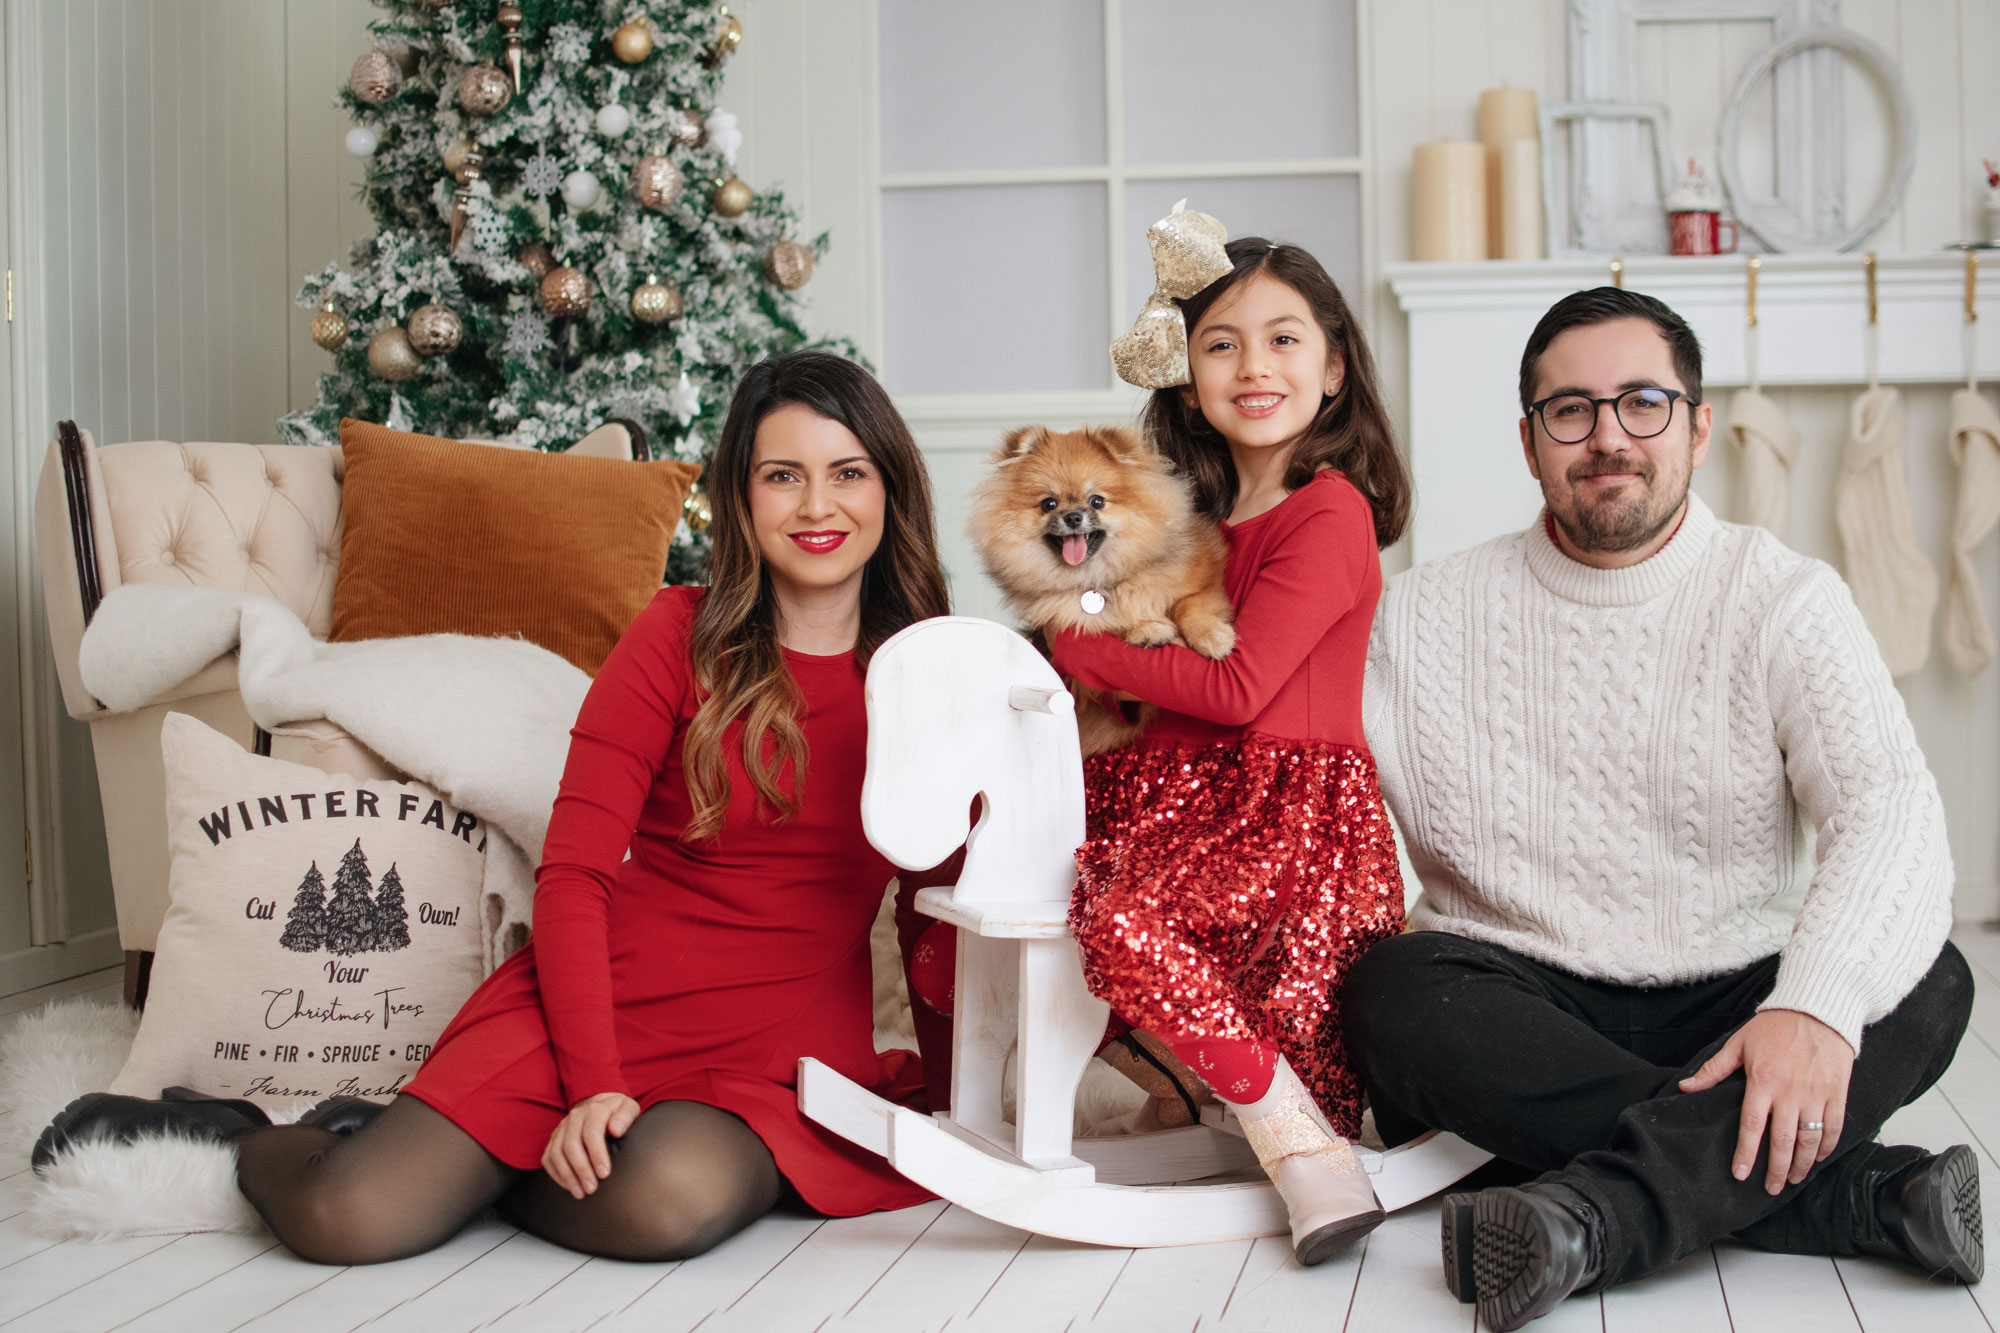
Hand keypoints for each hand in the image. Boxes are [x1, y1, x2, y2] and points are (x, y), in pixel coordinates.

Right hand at [542, 1092, 640, 1199]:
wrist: (599, 1104)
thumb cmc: (617, 1112)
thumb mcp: (628, 1108)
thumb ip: (626, 1117)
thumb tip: (616, 1130)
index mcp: (594, 1110)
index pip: (592, 1132)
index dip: (597, 1154)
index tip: (604, 1174)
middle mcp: (575, 1117)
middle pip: (571, 1145)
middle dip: (581, 1169)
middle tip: (592, 1188)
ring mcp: (562, 1128)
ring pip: (556, 1153)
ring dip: (567, 1175)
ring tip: (580, 1193)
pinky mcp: (554, 1138)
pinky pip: (548, 1157)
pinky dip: (556, 1174)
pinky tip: (569, 1186)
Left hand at [1679, 1009, 1854, 1194]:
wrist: (1817, 1009)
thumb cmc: (1775, 1025)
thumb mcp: (1738, 1043)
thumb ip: (1714, 1070)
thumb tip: (1686, 1087)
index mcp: (1763, 1081)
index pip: (1752, 1126)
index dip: (1746, 1154)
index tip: (1741, 1174)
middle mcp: (1790, 1092)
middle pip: (1783, 1141)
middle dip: (1776, 1170)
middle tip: (1770, 1188)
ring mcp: (1816, 1095)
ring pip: (1810, 1140)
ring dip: (1802, 1165)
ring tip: (1793, 1180)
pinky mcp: (1837, 1093)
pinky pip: (1834, 1128)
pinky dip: (1827, 1147)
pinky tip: (1818, 1158)